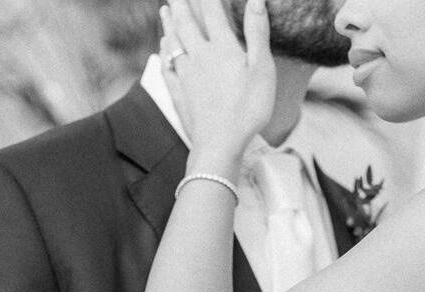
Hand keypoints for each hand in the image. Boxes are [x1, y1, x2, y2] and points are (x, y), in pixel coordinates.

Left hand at [160, 0, 275, 168]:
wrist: (220, 145)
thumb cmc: (248, 110)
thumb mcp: (262, 70)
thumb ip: (258, 33)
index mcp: (222, 48)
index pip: (212, 11)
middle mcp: (199, 56)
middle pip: (185, 23)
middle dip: (180, 3)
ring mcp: (186, 76)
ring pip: (173, 43)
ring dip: (168, 24)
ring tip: (164, 10)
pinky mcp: (179, 95)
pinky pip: (167, 68)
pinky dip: (163, 54)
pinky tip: (162, 49)